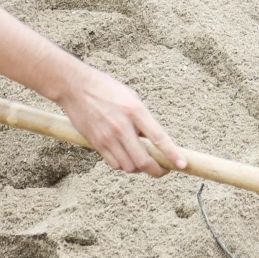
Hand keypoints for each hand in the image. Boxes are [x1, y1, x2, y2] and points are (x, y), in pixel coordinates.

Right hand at [52, 65, 187, 178]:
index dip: (172, 154)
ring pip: (129, 167)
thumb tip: (153, 140)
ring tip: (144, 162)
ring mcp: (108, 137)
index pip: (158, 138)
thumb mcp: (131, 98)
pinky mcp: (96, 143)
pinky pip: (114, 164)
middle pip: (143, 161)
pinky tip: (127, 158)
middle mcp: (122, 126)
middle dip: (157, 170)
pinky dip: (124, 165)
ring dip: (139, 169)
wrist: (75, 87)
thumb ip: (142, 119)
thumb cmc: (106, 89)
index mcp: (135, 111)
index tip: (183, 165)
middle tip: (164, 170)